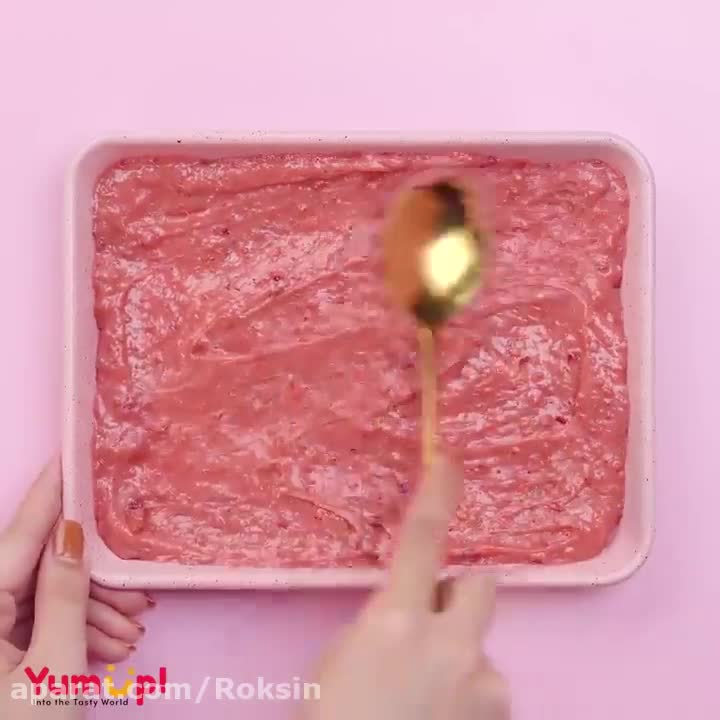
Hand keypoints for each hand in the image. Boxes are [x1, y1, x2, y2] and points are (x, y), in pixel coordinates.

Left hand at [0, 459, 152, 716]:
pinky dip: (78, 634)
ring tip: (133, 630)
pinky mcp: (1, 658)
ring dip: (93, 613)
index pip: (18, 539)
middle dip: (93, 581)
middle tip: (140, 590)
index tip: (72, 455)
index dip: (50, 496)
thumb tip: (74, 535)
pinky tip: (112, 647)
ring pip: (46, 603)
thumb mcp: (52, 669)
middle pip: (39, 574)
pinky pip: (41, 629)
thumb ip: (64, 596)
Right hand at [303, 456, 508, 719]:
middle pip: (481, 584)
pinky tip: (441, 717)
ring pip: (481, 644)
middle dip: (460, 595)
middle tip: (432, 623)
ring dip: (461, 654)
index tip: (449, 459)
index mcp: (396, 619)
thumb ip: (384, 621)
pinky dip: (468, 694)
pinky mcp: (499, 714)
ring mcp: (482, 682)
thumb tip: (410, 610)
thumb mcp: (343, 656)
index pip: (423, 537)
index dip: (438, 492)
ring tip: (428, 693)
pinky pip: (486, 685)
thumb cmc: (332, 716)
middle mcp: (451, 643)